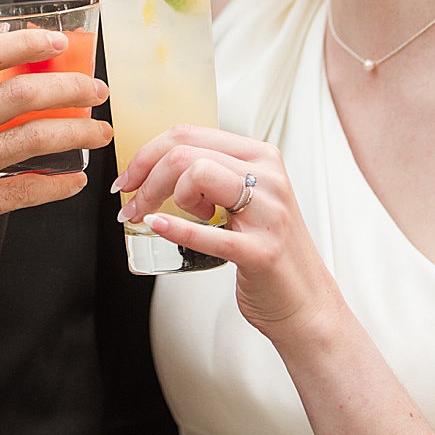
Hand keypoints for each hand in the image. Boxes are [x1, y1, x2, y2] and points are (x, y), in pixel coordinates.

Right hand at [0, 30, 112, 313]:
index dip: (25, 42)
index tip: (56, 41)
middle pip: (20, 94)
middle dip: (70, 87)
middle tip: (94, 89)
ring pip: (33, 139)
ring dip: (77, 132)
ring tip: (98, 132)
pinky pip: (26, 191)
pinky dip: (58, 184)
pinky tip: (72, 181)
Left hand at [114, 124, 337, 341]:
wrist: (305, 300)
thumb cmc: (269, 249)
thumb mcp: (248, 199)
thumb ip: (214, 176)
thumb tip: (157, 166)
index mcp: (261, 158)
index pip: (190, 134)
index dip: (147, 153)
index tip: (129, 177)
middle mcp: (268, 178)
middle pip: (185, 153)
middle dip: (145, 177)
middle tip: (132, 204)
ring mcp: (268, 213)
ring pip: (197, 175)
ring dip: (165, 197)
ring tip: (172, 219)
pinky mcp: (261, 251)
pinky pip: (209, 233)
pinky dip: (174, 228)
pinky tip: (156, 226)